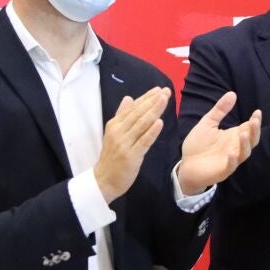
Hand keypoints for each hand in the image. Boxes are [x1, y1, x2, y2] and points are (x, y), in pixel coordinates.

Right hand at [93, 87, 170, 202]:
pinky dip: (151, 131)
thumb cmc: (112, 156)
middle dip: (153, 101)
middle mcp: (118, 132)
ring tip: (164, 100)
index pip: (133, 108)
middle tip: (166, 91)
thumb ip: (122, 116)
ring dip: (154, 111)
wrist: (104, 180)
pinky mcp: (131, 156)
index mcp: (114, 125)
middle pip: (138, 113)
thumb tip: (129, 98)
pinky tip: (160, 122)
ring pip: (141, 124)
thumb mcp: (113, 133)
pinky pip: (143, 142)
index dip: (146, 97)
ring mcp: (124, 144)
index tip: (158, 89)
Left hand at [178, 92, 261, 195]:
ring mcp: (230, 160)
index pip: (249, 127)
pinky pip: (230, 166)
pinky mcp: (222, 171)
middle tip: (255, 120)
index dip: (254, 121)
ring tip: (244, 134)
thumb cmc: (198, 145)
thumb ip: (220, 110)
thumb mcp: (208, 123)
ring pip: (244, 153)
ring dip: (245, 144)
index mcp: (233, 136)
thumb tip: (233, 93)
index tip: (257, 111)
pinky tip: (231, 153)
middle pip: (251, 139)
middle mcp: (235, 147)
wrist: (185, 165)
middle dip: (254, 131)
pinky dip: (232, 161)